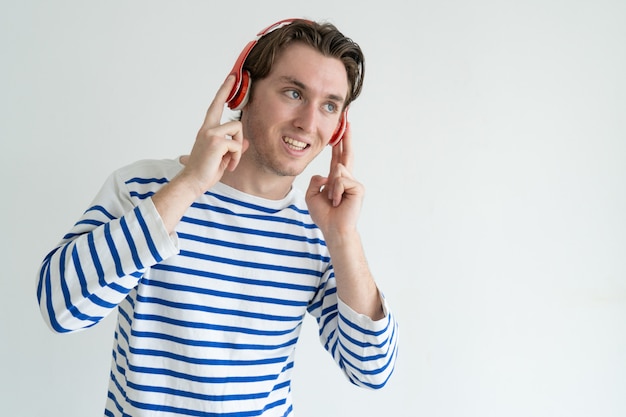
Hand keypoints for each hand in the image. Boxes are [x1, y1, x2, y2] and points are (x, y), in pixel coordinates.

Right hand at [179, 75, 247, 195]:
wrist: (192, 182)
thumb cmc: (205, 171)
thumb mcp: (223, 158)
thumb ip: (233, 147)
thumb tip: (246, 142)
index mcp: (207, 130)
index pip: (216, 105)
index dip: (224, 90)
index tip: (232, 77)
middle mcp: (208, 129)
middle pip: (232, 117)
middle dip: (237, 127)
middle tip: (233, 128)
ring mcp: (211, 133)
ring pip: (238, 130)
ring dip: (239, 148)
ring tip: (230, 162)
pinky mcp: (216, 141)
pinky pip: (237, 144)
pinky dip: (236, 157)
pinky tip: (229, 166)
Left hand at [305, 123, 363, 235]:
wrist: (334, 230)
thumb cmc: (324, 215)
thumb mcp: (312, 195)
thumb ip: (315, 180)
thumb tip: (326, 174)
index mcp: (336, 179)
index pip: (337, 156)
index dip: (338, 142)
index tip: (341, 128)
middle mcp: (346, 178)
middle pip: (346, 153)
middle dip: (346, 136)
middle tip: (346, 119)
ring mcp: (353, 183)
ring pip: (337, 170)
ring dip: (330, 189)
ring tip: (334, 202)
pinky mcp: (358, 188)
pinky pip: (340, 180)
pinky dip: (335, 192)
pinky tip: (338, 202)